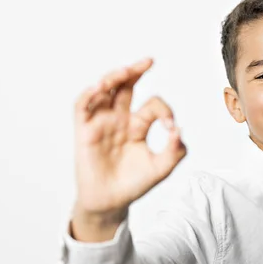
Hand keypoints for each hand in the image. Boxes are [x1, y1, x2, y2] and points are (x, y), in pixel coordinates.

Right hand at [73, 58, 186, 219]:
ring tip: (125, 71)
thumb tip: (179, 129)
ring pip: (104, 91)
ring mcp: (101, 123)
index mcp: (138, 125)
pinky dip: (89, 94)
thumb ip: (175, 151)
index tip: (171, 127)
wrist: (111, 203)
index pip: (153, 105)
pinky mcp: (84, 131)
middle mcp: (119, 119)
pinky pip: (82, 107)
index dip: (164, 110)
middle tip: (149, 60)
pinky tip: (100, 87)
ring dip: (113, 78)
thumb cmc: (134, 184)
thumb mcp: (161, 168)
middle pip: (125, 87)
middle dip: (136, 71)